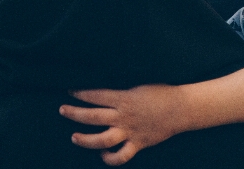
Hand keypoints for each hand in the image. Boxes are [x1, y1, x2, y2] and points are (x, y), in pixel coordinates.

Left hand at [59, 84, 181, 165]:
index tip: (70, 91)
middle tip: (62, 110)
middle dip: (75, 114)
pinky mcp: (138, 143)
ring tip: (74, 137)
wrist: (181, 109)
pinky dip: (111, 158)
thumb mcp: (138, 85)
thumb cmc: (161, 93)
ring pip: (103, 139)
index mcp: (124, 98)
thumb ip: (121, 90)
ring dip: (86, 140)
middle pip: (93, 116)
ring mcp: (130, 131)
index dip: (81, 93)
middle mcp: (124, 116)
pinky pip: (122, 156)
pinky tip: (103, 155)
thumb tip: (104, 89)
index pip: (96, 95)